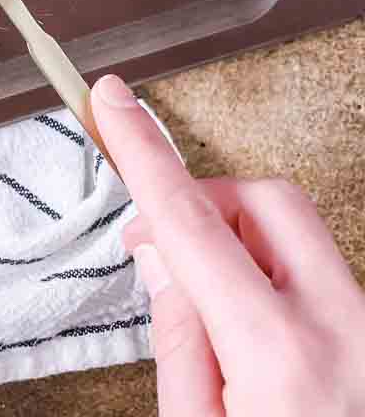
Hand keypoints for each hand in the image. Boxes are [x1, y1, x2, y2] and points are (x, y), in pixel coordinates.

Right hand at [93, 74, 364, 414]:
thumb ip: (179, 340)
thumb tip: (164, 257)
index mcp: (280, 355)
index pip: (190, 221)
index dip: (142, 151)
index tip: (113, 99)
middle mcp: (343, 331)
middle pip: (266, 201)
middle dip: (211, 204)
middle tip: (169, 254)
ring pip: (302, 239)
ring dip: (250, 256)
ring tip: (226, 334)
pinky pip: (326, 284)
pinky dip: (284, 292)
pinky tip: (268, 356)